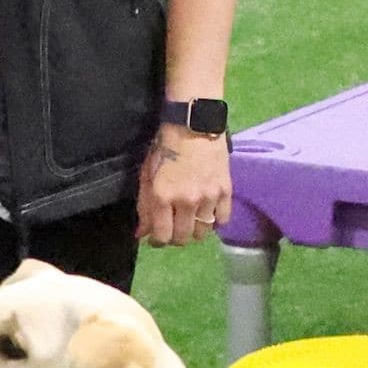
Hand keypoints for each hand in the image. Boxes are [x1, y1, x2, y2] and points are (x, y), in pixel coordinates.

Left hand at [140, 125, 229, 246]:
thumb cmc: (165, 148)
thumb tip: (142, 234)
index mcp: (163, 196)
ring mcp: (208, 197)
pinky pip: (222, 220)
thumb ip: (144, 206)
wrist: (193, 125)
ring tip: (191, 220)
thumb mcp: (147, 175)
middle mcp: (186, 201)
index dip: (158, 241)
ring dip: (195, 230)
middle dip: (176, 237)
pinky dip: (215, 221)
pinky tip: (208, 213)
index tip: (157, 237)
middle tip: (174, 228)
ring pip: (203, 232)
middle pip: (183, 238)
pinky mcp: (225, 191)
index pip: (163, 236)